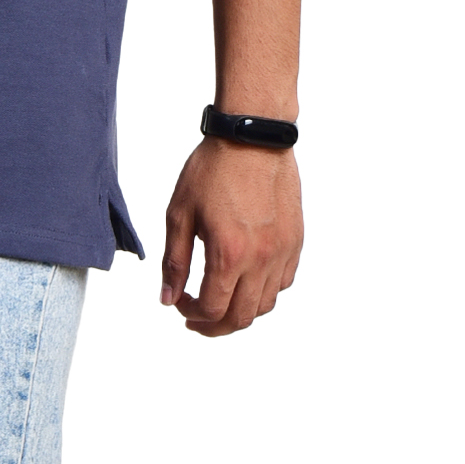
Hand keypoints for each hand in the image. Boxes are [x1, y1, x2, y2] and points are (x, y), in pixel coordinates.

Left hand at [159, 137, 302, 336]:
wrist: (251, 137)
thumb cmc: (212, 169)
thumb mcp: (180, 213)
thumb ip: (174, 261)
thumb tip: (168, 299)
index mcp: (229, 254)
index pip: (213, 309)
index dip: (192, 315)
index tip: (180, 305)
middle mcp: (261, 259)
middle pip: (242, 317)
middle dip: (215, 326)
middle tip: (197, 319)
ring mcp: (283, 252)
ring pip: (266, 305)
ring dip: (241, 312)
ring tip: (221, 301)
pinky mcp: (296, 240)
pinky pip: (283, 282)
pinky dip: (264, 292)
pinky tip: (246, 280)